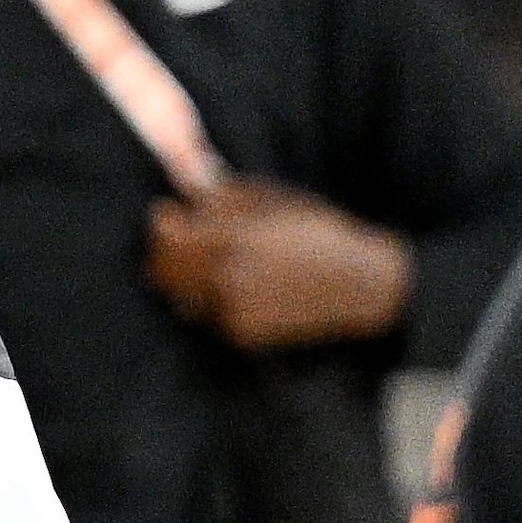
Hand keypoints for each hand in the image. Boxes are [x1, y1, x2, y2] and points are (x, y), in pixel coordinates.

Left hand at [145, 177, 412, 352]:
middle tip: (180, 238)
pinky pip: (209, 316)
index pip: (171, 236)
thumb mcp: (277, 199)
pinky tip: (245, 287)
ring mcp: (235, 311)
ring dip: (189, 279)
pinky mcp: (243, 335)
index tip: (167, 212)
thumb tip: (185, 187)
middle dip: (165, 252)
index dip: (162, 223)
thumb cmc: (318, 231)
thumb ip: (226, 194)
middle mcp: (230, 277)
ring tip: (218, 263)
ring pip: (183, 296)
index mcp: (237, 238)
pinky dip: (215, 301)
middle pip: (165, 271)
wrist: (360, 283)